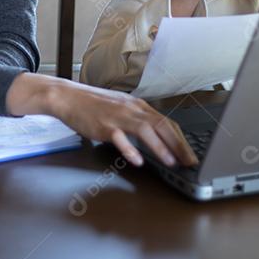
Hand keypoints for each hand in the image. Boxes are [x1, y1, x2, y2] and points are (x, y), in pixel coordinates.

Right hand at [6, 74, 196, 167]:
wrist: (68, 97)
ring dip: (160, 147)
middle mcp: (131, 109)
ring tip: (171, 162)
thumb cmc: (93, 105)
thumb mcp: (120, 108)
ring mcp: (117, 116)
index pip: (166, 121)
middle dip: (178, 145)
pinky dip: (130, 150)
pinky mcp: (103, 125)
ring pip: (145, 130)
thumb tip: (155, 136)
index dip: (180, 138)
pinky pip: (120, 138)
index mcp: (137, 105)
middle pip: (161, 125)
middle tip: (189, 162)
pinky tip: (138, 161)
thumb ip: (137, 120)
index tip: (190, 153)